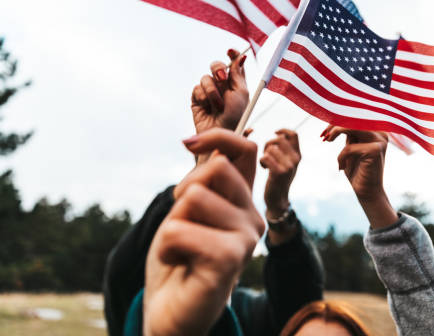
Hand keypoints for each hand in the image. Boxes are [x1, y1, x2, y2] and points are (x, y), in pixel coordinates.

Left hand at [145, 129, 264, 335]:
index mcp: (243, 202)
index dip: (218, 136)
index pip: (245, 150)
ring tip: (181, 247)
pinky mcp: (230, 259)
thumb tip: (199, 142)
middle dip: (183, 190)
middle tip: (181, 221)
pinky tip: (177, 262)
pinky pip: (179, 230)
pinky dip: (166, 245)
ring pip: (194, 197)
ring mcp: (246, 238)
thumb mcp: (187, 210)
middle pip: (214, 168)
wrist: (171, 312)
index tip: (187, 145)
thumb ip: (202, 180)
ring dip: (172, 223)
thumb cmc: (178, 258)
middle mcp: (252, 217)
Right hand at [191, 49, 248, 133]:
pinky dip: (203, 97)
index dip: (232, 55)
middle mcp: (222, 86)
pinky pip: (197, 88)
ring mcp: (209, 91)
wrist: (219, 132)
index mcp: (236, 83)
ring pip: (206, 78)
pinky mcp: (197, 99)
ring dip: (213, 91)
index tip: (231, 51)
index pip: (233, 63)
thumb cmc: (235, 116)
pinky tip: (207, 108)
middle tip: (222, 78)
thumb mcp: (241, 93)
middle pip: (217, 66)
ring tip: (218, 106)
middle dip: (218, 69)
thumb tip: (241, 56)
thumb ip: (238, 74)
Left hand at [260, 129, 300, 216]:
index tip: (274, 133)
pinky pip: (266, 157)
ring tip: (266, 164)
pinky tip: (264, 168)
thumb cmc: (278, 179)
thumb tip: (277, 133)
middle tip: (266, 153)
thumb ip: (285, 150)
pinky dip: (262, 162)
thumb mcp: (286, 163)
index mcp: (298, 155)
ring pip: (271, 149)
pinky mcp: (279, 173)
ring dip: (264, 155)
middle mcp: (295, 159)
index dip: (282, 130)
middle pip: (278, 139)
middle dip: (268, 144)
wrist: (278, 200)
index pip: (293, 134)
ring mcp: (288, 166)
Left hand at [322, 125, 397, 228]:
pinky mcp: (375, 150)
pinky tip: (342, 167)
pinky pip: (349, 148)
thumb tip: (335, 118)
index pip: (355, 117)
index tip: (325, 131)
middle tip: (323, 136)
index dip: (338, 120)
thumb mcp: (351, 148)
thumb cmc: (357, 171)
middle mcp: (381, 133)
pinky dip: (341, 156)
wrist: (366, 192)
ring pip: (351, 127)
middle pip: (353, 118)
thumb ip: (349, 133)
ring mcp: (380, 141)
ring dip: (335, 132)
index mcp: (376, 130)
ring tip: (327, 141)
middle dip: (334, 124)